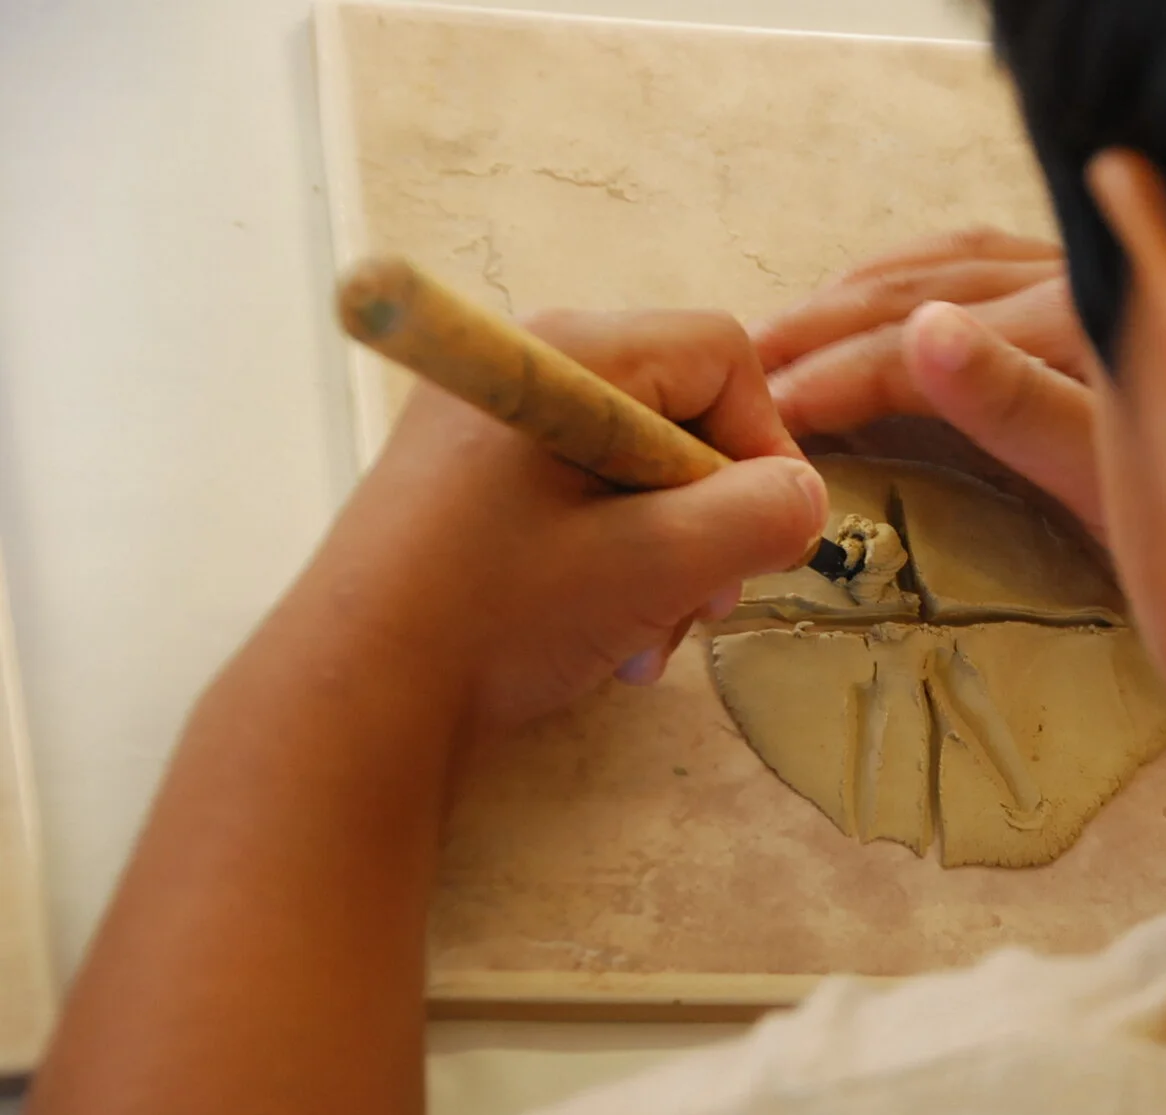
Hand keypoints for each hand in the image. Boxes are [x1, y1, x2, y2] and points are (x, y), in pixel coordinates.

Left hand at [299, 309, 828, 733]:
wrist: (353, 700)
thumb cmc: (498, 616)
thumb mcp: (654, 566)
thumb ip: (756, 519)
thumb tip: (804, 499)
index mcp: (569, 355)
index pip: (721, 355)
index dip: (764, 442)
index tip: (765, 536)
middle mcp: (528, 364)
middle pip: (682, 412)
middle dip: (712, 515)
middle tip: (706, 602)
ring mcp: (493, 423)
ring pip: (639, 467)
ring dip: (669, 557)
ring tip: (648, 636)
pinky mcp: (471, 479)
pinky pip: (585, 498)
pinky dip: (617, 564)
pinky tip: (608, 636)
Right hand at [755, 228, 1106, 536]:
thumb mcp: (1114, 474)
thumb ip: (1024, 404)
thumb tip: (926, 330)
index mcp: (1076, 314)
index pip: (914, 341)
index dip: (829, 378)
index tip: (759, 417)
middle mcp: (1074, 274)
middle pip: (917, 287)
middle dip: (818, 327)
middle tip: (738, 372)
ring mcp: (1084, 275)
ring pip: (940, 264)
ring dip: (853, 298)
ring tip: (783, 338)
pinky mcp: (1093, 292)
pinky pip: (978, 264)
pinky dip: (908, 281)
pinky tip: (880, 307)